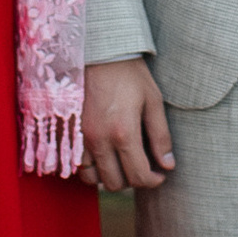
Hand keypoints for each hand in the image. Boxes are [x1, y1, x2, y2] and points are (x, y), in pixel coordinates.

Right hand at [83, 57, 176, 192]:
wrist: (99, 53)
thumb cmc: (130, 75)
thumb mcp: (153, 101)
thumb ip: (161, 136)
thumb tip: (168, 165)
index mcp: (123, 132)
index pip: (138, 176)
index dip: (152, 181)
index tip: (159, 176)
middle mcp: (99, 139)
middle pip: (114, 183)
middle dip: (132, 181)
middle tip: (141, 168)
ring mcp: (81, 137)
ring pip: (92, 178)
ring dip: (109, 177)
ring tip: (121, 163)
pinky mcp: (69, 132)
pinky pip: (77, 165)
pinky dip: (91, 168)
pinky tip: (104, 156)